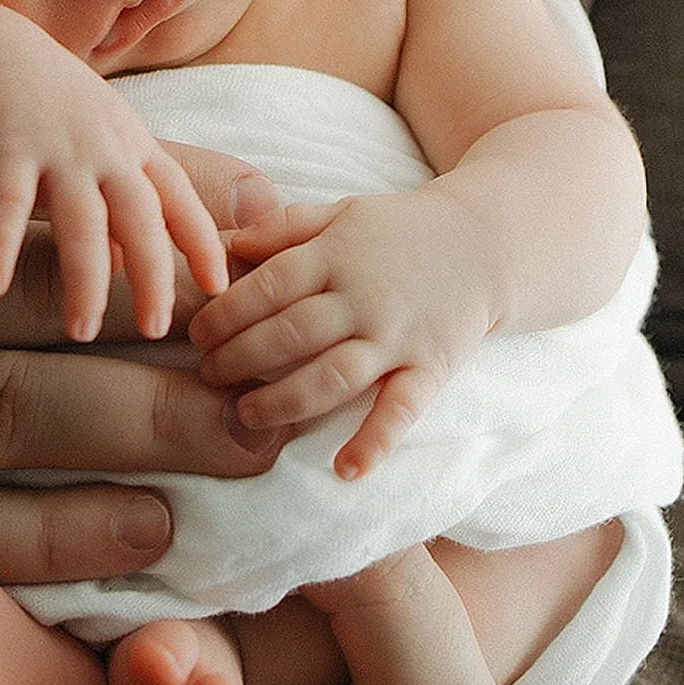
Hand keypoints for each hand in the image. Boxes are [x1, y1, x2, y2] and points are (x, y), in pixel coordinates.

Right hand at [0, 36, 227, 343]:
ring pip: (81, 218)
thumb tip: (136, 272)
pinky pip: (5, 204)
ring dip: (85, 275)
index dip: (204, 241)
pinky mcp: (5, 148)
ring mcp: (57, 148)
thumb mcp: (106, 147)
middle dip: (153, 274)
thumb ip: (125, 205)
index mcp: (134, 148)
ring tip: (81, 331)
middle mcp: (105, 148)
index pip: (179, 199)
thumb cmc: (59, 112)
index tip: (221, 290)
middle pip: (140, 215)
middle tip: (155, 330)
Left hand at [188, 190, 498, 475]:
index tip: (196, 334)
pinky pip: (400, 410)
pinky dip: (375, 441)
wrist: (488, 244)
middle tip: (207, 375)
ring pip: (333, 376)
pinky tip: (345, 471)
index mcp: (336, 254)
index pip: (269, 285)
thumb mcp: (340, 213)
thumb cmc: (399, 231)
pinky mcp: (429, 368)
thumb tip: (223, 243)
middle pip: (292, 333)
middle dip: (241, 358)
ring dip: (285, 401)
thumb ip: (283, 228)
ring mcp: (398, 336)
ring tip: (246, 416)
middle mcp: (364, 297)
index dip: (226, 312)